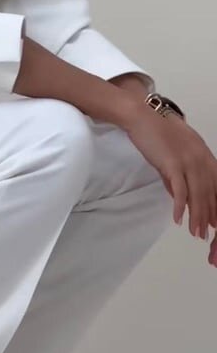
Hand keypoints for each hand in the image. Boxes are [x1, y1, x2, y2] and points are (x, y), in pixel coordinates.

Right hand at [122, 103, 216, 240]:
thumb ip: (179, 175)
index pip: (216, 185)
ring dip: (196, 216)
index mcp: (205, 155)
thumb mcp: (175, 154)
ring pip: (197, 195)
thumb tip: (178, 196)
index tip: (215, 223)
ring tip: (195, 233)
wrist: (142, 117)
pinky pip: (179, 190)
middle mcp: (201, 159)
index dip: (216, 205)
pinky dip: (179, 207)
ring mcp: (188, 161)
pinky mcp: (173, 163)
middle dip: (209, 216)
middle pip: (209, 193)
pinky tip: (177, 219)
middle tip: (206, 235)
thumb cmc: (157, 133)